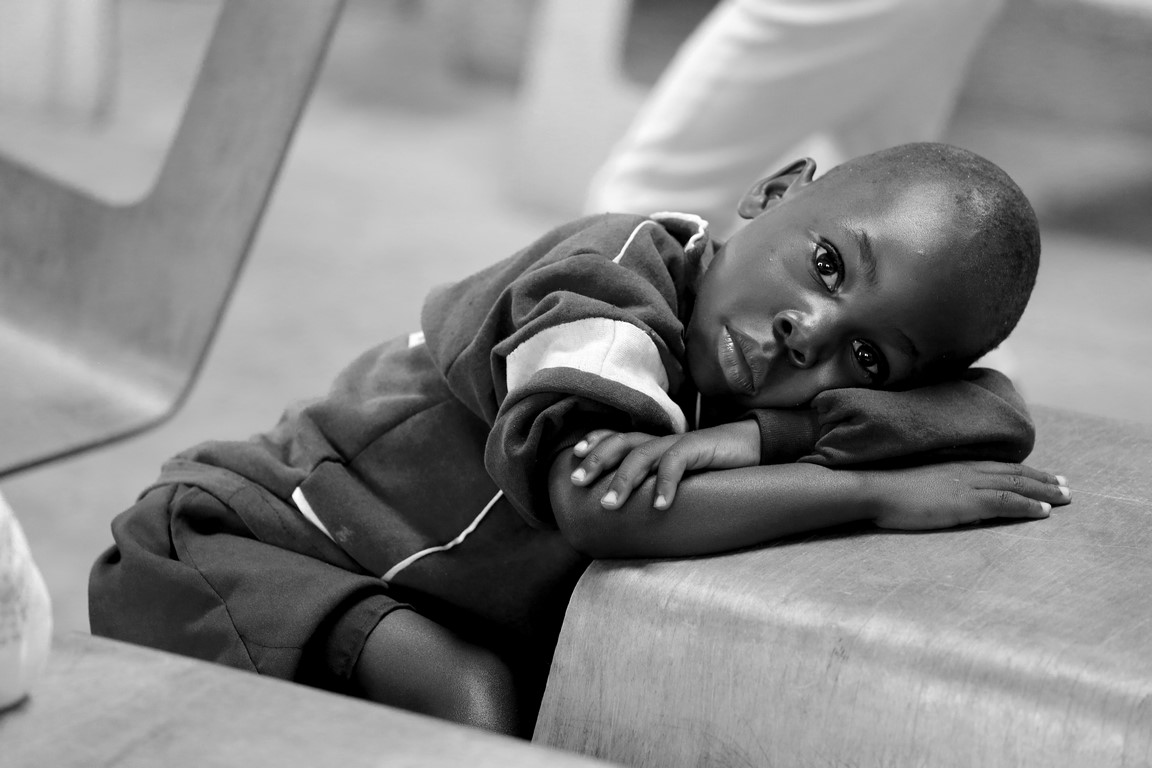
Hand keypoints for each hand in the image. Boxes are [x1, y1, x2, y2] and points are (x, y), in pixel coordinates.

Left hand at [569, 420, 760, 508]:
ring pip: (642, 455)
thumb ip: (654, 485)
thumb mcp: (677, 476)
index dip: (594, 443)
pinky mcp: (698, 447)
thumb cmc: (711, 467)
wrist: (751, 447)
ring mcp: (678, 442)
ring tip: (609, 505)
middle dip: (596, 462)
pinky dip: (665, 484)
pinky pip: (676, 462)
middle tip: (577, 483)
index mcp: (652, 444)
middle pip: (620, 443)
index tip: (573, 458)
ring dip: (623, 480)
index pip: (616, 437)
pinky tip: (659, 506)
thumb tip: (630, 513)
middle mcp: (660, 440)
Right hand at [865, 461, 1070, 529]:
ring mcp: (968, 485)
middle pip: (1015, 474)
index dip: (1026, 471)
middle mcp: (968, 470)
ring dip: (1044, 491)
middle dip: (1043, 480)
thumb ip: (944, 488)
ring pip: (1016, 485)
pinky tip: (1044, 512)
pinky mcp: (966, 501)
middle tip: (1067, 486)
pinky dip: (1028, 505)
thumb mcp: (924, 484)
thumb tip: (961, 501)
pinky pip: (1005, 502)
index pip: (1000, 467)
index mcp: (957, 466)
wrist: (877, 490)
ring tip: (1065, 498)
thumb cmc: (891, 490)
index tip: (1046, 475)